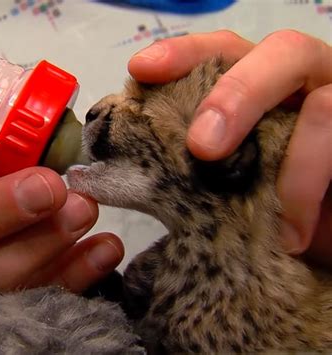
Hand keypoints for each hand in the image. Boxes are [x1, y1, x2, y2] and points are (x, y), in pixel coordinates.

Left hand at [128, 30, 331, 265]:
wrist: (315, 241)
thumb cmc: (263, 210)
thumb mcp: (215, 185)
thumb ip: (180, 167)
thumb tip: (116, 172)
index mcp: (258, 88)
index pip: (223, 50)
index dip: (184, 52)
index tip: (142, 69)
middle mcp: (299, 88)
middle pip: (281, 52)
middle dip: (238, 94)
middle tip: (203, 148)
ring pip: (324, 105)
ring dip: (291, 165)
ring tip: (271, 223)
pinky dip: (310, 190)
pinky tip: (292, 235)